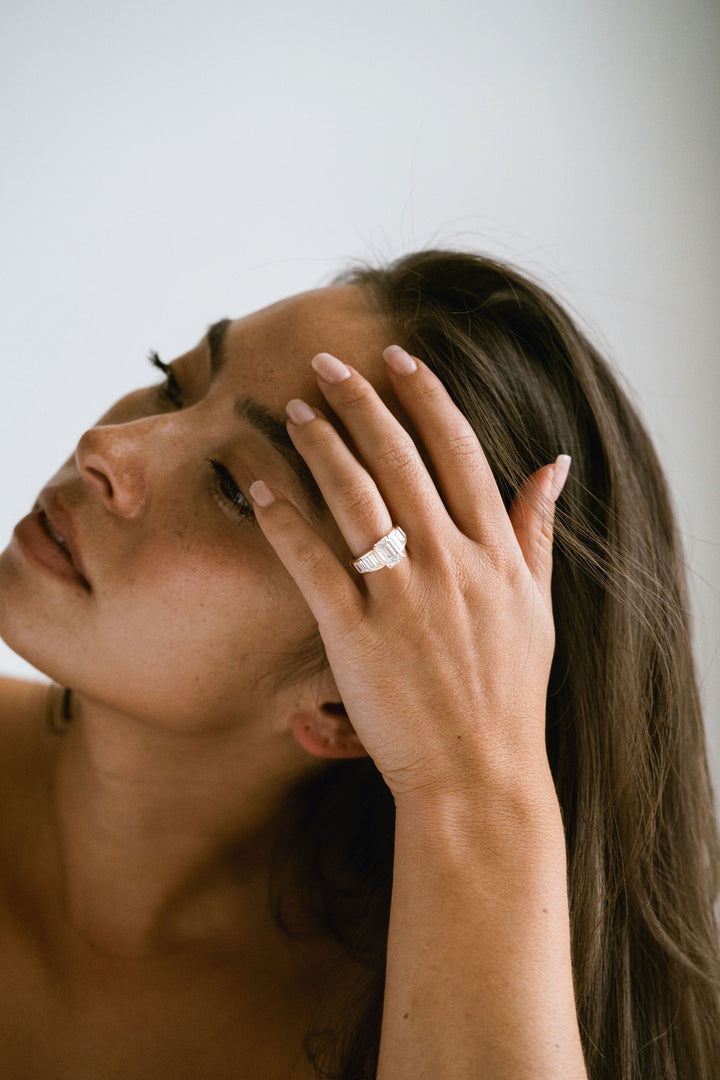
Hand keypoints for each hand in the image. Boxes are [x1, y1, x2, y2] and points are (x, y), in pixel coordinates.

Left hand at [250, 346, 569, 800]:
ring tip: (295, 410)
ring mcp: (402, 596)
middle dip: (361, 401)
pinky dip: (285, 521)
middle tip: (327, 364)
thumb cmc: (508, 694)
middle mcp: (450, 562)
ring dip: (321, 446)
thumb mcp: (537, 608)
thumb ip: (537, 532)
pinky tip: (260, 489)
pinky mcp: (356, 633)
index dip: (427, 396)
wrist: (478, 772)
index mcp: (494, 553)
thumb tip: (552, 467)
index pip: (459, 451)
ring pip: (355, 498)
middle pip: (400, 459)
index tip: (400, 359)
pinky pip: (313, 562)